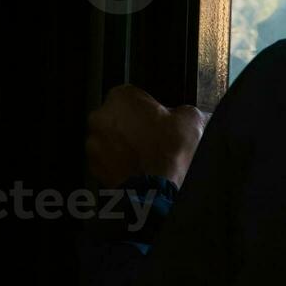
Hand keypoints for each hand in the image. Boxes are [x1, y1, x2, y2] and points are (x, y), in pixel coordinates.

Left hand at [85, 85, 208, 187]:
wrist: (156, 190)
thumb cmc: (169, 152)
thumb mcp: (191, 120)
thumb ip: (183, 110)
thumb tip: (185, 115)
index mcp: (121, 98)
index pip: (133, 95)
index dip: (149, 107)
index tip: (159, 118)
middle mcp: (100, 117)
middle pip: (118, 117)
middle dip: (134, 126)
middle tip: (156, 139)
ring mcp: (94, 143)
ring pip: (111, 139)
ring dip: (125, 145)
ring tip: (148, 157)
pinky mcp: (94, 166)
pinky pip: (108, 160)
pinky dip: (120, 163)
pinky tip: (140, 169)